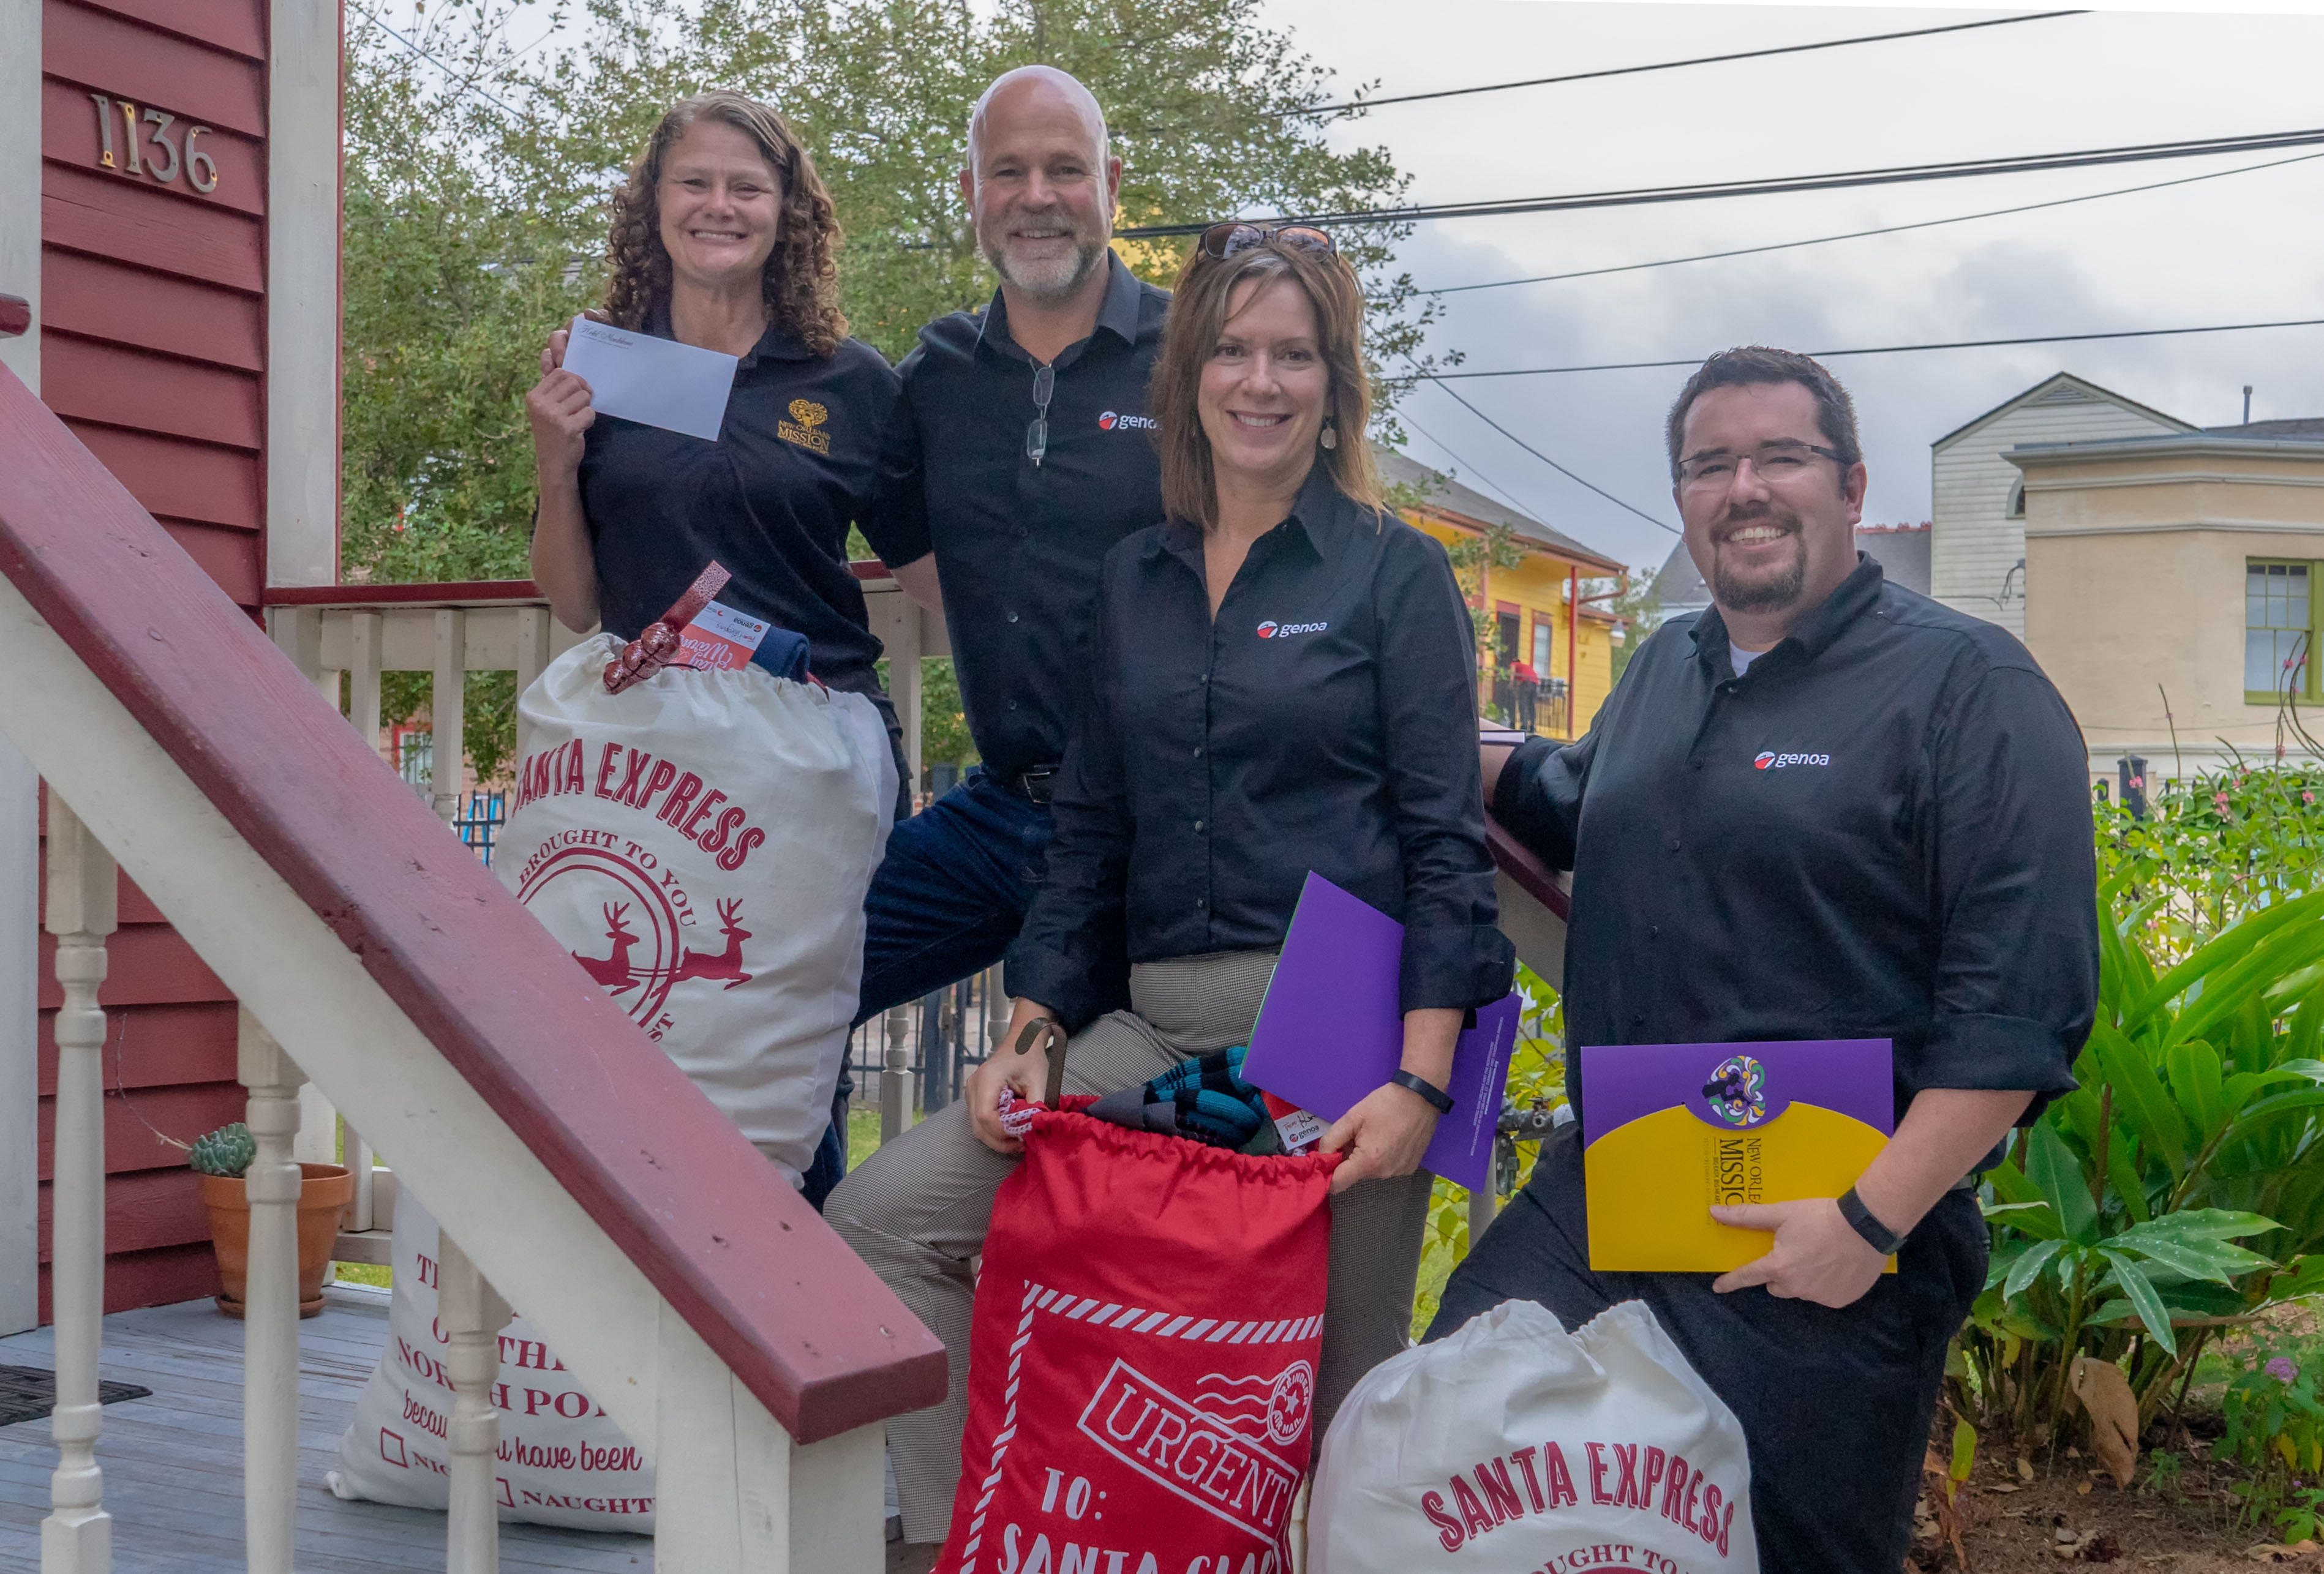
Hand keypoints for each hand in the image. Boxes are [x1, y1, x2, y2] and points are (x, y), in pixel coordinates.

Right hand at [526, 330, 594, 476]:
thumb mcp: (545, 407)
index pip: (560, 373)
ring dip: (586, 407)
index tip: (576, 392)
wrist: (553, 463)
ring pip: (583, 396)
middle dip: (582, 392)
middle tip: (581, 406)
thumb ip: (551, 386)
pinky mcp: (567, 428)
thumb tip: (554, 357)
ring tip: (578, 419)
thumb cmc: (552, 432)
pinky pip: (589, 413)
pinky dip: (589, 420)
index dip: (574, 380)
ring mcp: (553, 416)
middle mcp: (540, 404)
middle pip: (573, 381)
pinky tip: (581, 429)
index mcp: (534, 396)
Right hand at [966, 1002, 1058, 1154]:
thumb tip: (1031, 1131)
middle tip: (1021, 1145)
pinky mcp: (974, 1097)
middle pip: (977, 1126)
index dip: (1001, 1132)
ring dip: (996, 1139)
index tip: (1021, 1137)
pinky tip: (1010, 1131)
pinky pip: (979, 1121)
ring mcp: (970, 1092)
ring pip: (976, 1127)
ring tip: (1018, 1139)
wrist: (1021, 1041)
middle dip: (999, 1141)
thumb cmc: (1030, 1057)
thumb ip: (1035, 1107)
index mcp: (987, 1078)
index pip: (985, 1115)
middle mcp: (973, 1086)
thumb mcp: (1039, 1081)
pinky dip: (993, 1131)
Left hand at [1320, 1082, 1440, 1194]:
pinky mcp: (1409, 1168)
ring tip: (1375, 1134)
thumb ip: (1332, 1140)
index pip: (1337, 1185)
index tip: (1327, 1159)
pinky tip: (1389, 1139)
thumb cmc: (1385, 1104)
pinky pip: (1386, 1168)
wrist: (1421, 1096)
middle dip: (1349, 1159)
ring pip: (1370, 1171)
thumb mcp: (1352, 1117)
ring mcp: (1399, 1172)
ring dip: (1365, 1158)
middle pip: (1354, 1175)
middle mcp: (1384, 1174)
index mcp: (1368, 1162)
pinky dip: (1382, 1157)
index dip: (1327, 1174)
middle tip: (1356, 1135)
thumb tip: (1321, 1157)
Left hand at [1709, 1198, 1886, 1307]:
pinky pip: (1824, 1295)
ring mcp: (1820, 1296)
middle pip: (1776, 1285)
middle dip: (1778, 1273)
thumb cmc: (1820, 1217)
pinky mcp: (1841, 1300)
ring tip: (1817, 1255)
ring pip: (1800, 1290)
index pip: (1748, 1276)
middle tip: (1791, 1253)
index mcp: (1779, 1268)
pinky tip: (1835, 1265)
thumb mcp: (1781, 1213)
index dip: (1731, 1281)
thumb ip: (1747, 1216)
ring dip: (1802, 1279)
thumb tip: (1714, 1212)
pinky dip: (1825, 1284)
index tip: (1719, 1287)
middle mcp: (1797, 1288)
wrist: (1866, 1226)